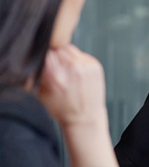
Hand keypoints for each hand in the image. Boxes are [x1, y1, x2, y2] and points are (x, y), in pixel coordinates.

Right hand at [38, 44, 116, 166]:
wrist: (85, 117)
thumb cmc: (61, 107)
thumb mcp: (41, 93)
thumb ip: (37, 74)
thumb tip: (35, 58)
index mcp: (56, 75)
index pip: (46, 53)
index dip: (44, 57)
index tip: (44, 63)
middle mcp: (72, 68)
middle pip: (58, 49)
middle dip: (54, 56)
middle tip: (56, 67)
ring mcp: (86, 66)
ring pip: (70, 49)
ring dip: (65, 55)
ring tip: (65, 70)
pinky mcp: (95, 66)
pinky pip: (82, 55)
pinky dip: (77, 59)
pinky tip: (76, 72)